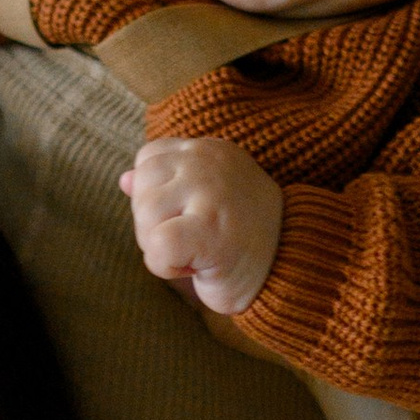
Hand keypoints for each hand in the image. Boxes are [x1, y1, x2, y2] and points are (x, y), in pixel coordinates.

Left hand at [121, 134, 284, 313]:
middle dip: (156, 226)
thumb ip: (167, 185)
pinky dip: (166, 267)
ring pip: (145, 217)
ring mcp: (211, 192)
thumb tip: (125, 179)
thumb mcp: (203, 201)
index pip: (147, 162)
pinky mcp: (210, 228)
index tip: (194, 217)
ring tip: (199, 253)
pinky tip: (197, 267)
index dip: (159, 199)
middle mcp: (208, 161)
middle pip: (140, 189)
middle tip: (198, 241)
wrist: (294, 270)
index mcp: (208, 150)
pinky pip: (158, 245)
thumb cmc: (243, 240)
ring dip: (161, 249)